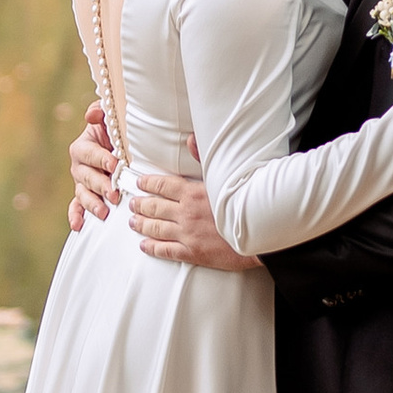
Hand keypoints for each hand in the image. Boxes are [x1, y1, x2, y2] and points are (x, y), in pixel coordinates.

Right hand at [68, 98, 116, 230]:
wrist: (121, 146)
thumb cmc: (116, 131)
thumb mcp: (110, 118)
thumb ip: (101, 112)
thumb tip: (91, 115)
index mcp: (83, 146)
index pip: (89, 153)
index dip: (101, 158)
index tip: (115, 164)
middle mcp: (79, 165)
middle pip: (86, 177)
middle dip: (101, 185)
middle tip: (115, 193)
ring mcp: (81, 182)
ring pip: (82, 194)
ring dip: (92, 203)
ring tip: (104, 212)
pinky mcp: (84, 195)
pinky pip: (77, 206)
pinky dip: (76, 215)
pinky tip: (78, 225)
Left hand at [127, 167, 253, 274]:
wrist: (260, 232)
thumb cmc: (245, 203)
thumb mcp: (225, 176)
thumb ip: (205, 158)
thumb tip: (191, 139)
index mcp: (193, 193)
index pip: (163, 186)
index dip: (149, 184)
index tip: (140, 183)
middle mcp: (186, 213)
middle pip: (155, 207)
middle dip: (141, 205)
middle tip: (133, 204)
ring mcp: (187, 234)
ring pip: (156, 228)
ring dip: (142, 224)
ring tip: (133, 222)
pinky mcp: (193, 252)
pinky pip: (166, 250)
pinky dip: (153, 247)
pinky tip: (145, 245)